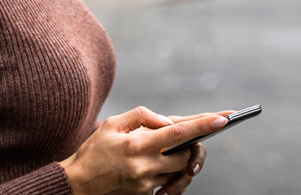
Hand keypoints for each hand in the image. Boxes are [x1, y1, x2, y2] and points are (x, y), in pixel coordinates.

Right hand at [60, 106, 227, 194]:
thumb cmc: (94, 151)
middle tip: (184, 137)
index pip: (179, 133)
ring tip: (162, 153)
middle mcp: (145, 167)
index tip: (224, 117)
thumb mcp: (113, 124)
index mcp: (138, 146)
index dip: (204, 125)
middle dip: (189, 146)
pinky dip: (168, 174)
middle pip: (185, 156)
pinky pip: (168, 185)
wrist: (76, 185)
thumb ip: (143, 116)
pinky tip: (158, 167)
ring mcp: (146, 186)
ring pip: (178, 171)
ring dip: (177, 160)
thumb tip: (168, 121)